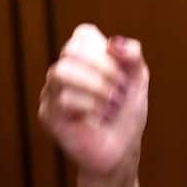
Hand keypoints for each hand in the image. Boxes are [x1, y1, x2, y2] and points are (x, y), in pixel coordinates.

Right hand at [39, 24, 148, 177]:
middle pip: (71, 50)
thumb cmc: (126, 115)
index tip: (122, 73)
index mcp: (82, 58)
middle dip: (103, 68)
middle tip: (120, 91)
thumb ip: (133, 56)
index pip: (83, 35)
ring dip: (96, 87)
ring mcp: (52, 92)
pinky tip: (99, 118)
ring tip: (111, 105)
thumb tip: (113, 43)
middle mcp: (63, 71)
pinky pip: (64, 99)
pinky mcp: (48, 115)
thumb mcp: (138, 80)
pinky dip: (90, 107)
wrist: (121, 151)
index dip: (105, 51)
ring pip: (61, 72)